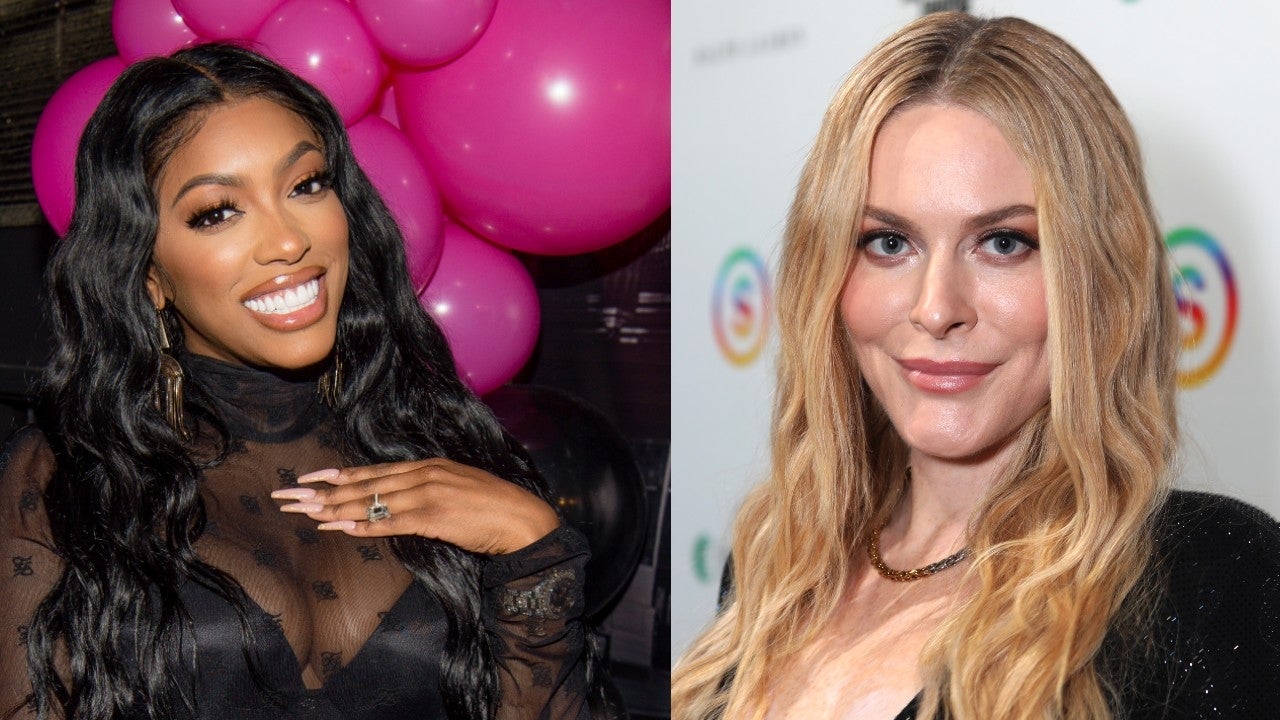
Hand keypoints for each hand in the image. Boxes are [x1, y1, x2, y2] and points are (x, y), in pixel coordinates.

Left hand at [269, 459, 559, 554]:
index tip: (311, 479)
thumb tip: (401, 501)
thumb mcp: (458, 489)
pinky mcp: (434, 516)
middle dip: (324, 492)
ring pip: (372, 501)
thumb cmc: (494, 508)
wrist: (523, 519)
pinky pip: (392, 521)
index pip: (375, 470)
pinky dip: (366, 525)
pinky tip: (343, 529)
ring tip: (305, 514)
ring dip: (336, 510)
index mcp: (429, 465)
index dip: (340, 475)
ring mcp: (428, 494)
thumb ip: (428, 491)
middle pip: (365, 484)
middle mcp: (424, 474)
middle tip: (291, 496)